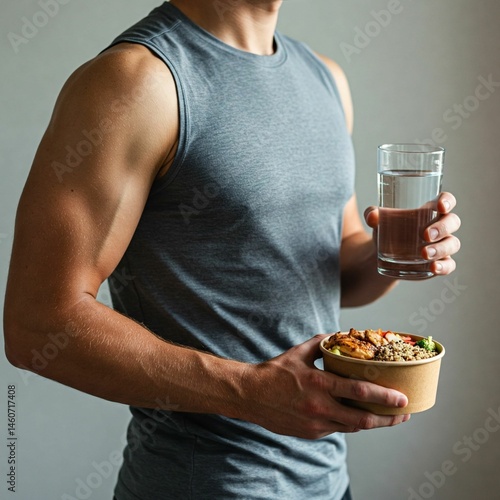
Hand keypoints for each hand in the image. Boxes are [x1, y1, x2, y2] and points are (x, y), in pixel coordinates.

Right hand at [240, 335, 409, 438]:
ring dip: (373, 423)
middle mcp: (319, 407)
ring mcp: (315, 424)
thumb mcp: (299, 352)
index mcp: (318, 384)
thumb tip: (339, 334)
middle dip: (387, 418)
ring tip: (388, 417)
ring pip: (352, 428)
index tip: (402, 397)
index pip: (358, 392)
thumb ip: (321, 342)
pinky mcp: (311, 433)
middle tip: (403, 413)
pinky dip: (350, 423)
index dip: (384, 397)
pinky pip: (337, 429)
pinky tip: (357, 416)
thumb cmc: (274, 372)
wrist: (251, 395)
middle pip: (362, 419)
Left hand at [364, 192, 460, 275]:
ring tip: (423, 254)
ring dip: (440, 248)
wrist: (381, 254)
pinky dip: (444, 266)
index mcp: (429, 209)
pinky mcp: (439, 263)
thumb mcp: (377, 220)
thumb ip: (372, 214)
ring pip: (452, 244)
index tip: (441, 207)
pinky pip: (449, 265)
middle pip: (453, 222)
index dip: (447, 201)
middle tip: (425, 235)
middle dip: (442, 227)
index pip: (446, 200)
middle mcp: (440, 226)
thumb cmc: (385, 229)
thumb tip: (372, 216)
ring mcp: (441, 245)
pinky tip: (433, 267)